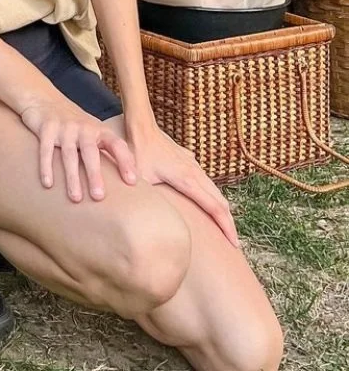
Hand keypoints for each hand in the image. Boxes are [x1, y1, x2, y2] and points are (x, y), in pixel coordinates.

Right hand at [19, 97, 136, 202]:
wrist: (44, 99)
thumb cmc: (73, 125)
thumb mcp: (92, 133)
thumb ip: (106, 150)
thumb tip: (127, 181)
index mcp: (99, 130)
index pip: (117, 146)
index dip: (125, 162)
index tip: (131, 182)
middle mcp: (83, 128)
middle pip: (91, 153)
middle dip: (95, 175)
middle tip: (99, 197)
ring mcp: (64, 127)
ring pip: (69, 155)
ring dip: (72, 177)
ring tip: (76, 198)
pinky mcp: (46, 128)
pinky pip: (46, 150)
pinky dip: (47, 167)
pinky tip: (48, 184)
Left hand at [127, 118, 239, 246]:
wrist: (141, 126)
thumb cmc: (137, 151)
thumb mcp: (140, 178)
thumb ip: (144, 197)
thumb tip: (145, 220)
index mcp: (187, 180)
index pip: (214, 208)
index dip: (226, 227)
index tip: (234, 244)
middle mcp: (195, 173)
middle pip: (220, 202)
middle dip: (229, 223)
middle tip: (233, 243)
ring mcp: (193, 165)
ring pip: (214, 191)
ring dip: (222, 210)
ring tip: (224, 228)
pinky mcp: (188, 161)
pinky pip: (205, 182)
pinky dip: (212, 196)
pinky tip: (209, 203)